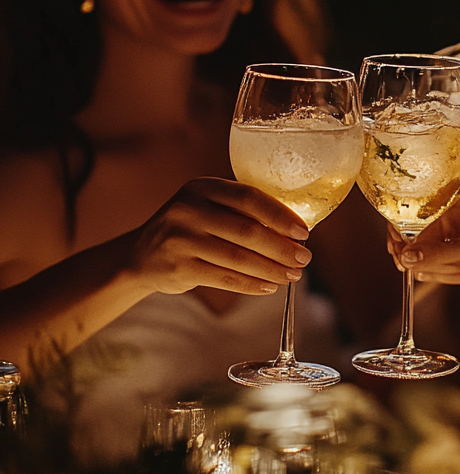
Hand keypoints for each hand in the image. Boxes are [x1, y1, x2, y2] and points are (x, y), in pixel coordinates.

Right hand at [123, 177, 311, 296]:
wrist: (141, 255)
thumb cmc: (190, 228)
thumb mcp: (208, 206)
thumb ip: (242, 211)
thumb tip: (295, 231)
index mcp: (203, 187)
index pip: (250, 197)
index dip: (281, 216)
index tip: (304, 232)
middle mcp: (188, 209)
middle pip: (247, 231)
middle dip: (282, 248)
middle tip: (304, 259)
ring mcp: (181, 239)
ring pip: (238, 258)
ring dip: (272, 269)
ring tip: (292, 276)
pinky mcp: (179, 268)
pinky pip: (225, 279)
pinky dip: (251, 284)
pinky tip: (269, 286)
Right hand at [385, 198, 459, 284]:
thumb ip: (440, 254)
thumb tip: (405, 259)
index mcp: (444, 205)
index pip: (402, 223)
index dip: (400, 244)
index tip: (406, 263)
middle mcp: (446, 219)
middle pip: (413, 247)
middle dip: (431, 265)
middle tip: (459, 270)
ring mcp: (455, 236)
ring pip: (429, 261)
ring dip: (447, 273)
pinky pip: (446, 268)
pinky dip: (457, 274)